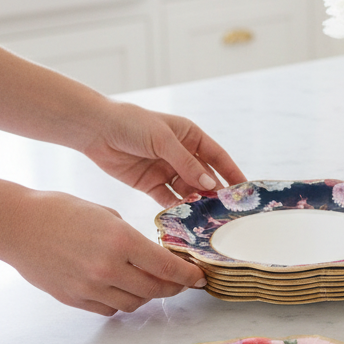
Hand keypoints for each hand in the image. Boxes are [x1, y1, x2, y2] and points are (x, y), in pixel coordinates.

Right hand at [0, 186, 207, 315]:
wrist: (20, 226)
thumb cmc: (62, 211)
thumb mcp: (107, 215)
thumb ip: (131, 238)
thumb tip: (152, 256)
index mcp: (121, 241)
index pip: (167, 267)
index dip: (188, 275)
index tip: (200, 278)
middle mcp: (109, 269)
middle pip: (155, 289)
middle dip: (173, 288)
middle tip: (181, 283)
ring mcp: (91, 288)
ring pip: (133, 303)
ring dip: (148, 296)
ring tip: (152, 285)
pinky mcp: (75, 299)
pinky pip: (109, 308)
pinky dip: (121, 301)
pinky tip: (123, 289)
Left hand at [80, 102, 245, 206]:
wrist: (97, 130)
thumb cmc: (132, 124)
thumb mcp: (163, 140)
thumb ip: (186, 163)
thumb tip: (210, 184)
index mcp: (190, 136)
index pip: (218, 157)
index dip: (232, 172)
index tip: (246, 190)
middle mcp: (181, 154)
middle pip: (204, 177)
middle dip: (215, 193)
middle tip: (228, 212)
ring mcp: (166, 170)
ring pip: (188, 190)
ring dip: (197, 203)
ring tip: (207, 219)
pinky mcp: (151, 184)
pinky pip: (169, 199)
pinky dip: (177, 209)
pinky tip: (185, 219)